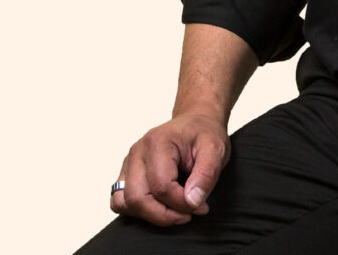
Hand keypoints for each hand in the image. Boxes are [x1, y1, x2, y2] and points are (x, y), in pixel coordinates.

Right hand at [109, 112, 230, 226]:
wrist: (197, 122)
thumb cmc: (204, 133)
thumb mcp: (216, 149)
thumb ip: (206, 174)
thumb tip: (192, 201)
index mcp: (157, 142)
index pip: (161, 187)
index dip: (181, 204)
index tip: (201, 205)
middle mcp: (137, 151)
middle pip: (137, 198)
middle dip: (165, 215)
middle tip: (189, 213)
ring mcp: (129, 163)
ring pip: (125, 204)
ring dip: (150, 215)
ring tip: (175, 210)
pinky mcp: (126, 174)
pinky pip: (121, 202)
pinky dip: (138, 211)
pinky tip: (161, 206)